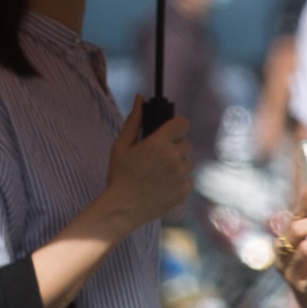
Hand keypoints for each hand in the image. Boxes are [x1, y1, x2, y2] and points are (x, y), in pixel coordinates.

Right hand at [93, 107, 200, 231]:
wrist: (122, 209)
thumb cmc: (119, 176)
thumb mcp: (121, 146)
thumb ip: (134, 120)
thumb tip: (140, 97)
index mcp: (158, 143)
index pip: (182, 123)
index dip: (176, 126)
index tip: (169, 132)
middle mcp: (173, 158)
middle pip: (185, 143)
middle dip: (174, 147)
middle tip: (157, 157)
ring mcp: (181, 176)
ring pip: (187, 162)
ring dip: (177, 164)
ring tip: (158, 174)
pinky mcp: (185, 191)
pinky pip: (188, 179)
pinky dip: (178, 181)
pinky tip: (161, 185)